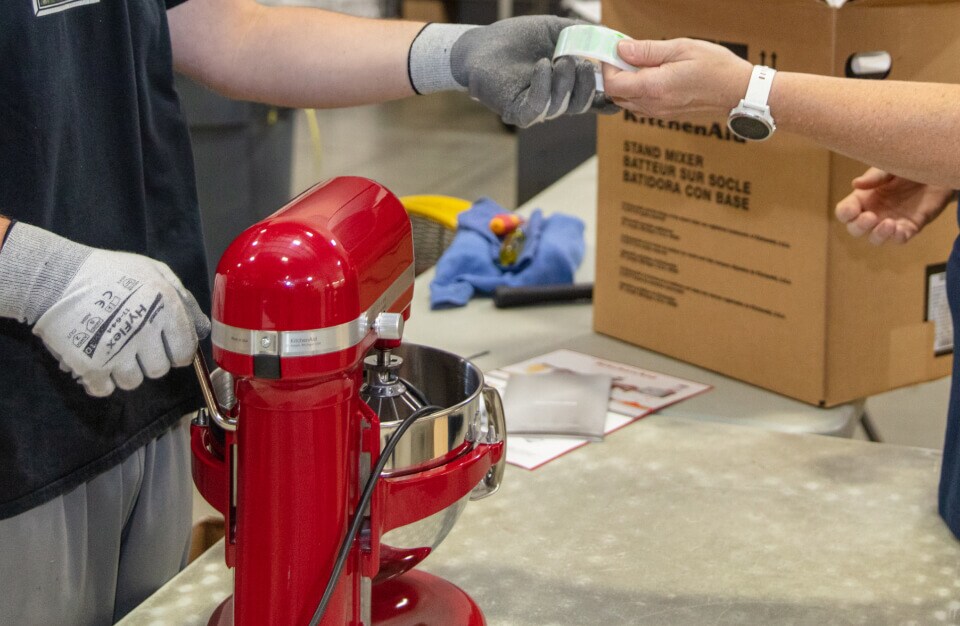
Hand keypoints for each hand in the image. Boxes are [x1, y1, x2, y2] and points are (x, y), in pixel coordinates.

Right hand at [0, 223, 209, 396]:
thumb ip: (183, 299)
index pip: (185, 350)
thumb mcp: (154, 272)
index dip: (178, 351)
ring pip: (133, 381)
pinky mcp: (90, 364)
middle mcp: (145, 331)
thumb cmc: (109, 272)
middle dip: (151, 359)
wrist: (56, 276)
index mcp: (165, 308)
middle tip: (136, 343)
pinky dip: (100, 380)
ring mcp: (117, 351)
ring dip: (125, 370)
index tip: (168, 346)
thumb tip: (203, 329)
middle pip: (160, 369)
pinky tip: (96, 359)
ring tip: (114, 348)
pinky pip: (105, 390)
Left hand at [409, 17, 613, 127]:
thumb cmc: (517, 38)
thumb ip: (582, 35)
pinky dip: (545, 85)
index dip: (608, 97)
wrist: (482, 44)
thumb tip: (610, 38)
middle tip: (581, 62)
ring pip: (563, 106)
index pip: (591, 98)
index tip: (621, 87)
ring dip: (566, 80)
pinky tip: (542, 65)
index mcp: (565, 87)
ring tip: (559, 58)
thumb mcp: (556, 30)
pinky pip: (540, 107)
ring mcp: (537, 109)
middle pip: (582, 104)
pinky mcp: (518, 112)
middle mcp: (553, 101)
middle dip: (588, 83)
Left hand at [601, 38, 751, 117]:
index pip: (613, 84)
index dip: (608, 67)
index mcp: (654, 87)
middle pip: (616, 95)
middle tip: (627, 55)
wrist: (737, 91)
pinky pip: (640, 106)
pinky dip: (638, 91)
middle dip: (615, 74)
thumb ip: (647, 51)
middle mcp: (653, 105)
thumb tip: (621, 49)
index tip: (615, 51)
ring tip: (643, 64)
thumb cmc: (715, 68)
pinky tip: (652, 76)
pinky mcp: (665, 115)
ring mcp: (659, 113)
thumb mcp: (680, 48)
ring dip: (626, 83)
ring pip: (626, 102)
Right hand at [834, 168, 955, 244]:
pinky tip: (899, 229)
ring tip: (889, 224)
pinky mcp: (909, 227)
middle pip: (855, 228)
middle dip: (860, 226)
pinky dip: (897, 237)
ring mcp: (890, 221)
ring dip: (878, 235)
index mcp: (863, 197)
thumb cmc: (909, 167)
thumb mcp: (890, 168)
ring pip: (875, 238)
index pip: (845, 212)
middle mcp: (874, 212)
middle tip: (871, 217)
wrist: (938, 172)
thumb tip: (855, 184)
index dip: (845, 213)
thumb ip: (875, 177)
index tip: (853, 209)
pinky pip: (899, 239)